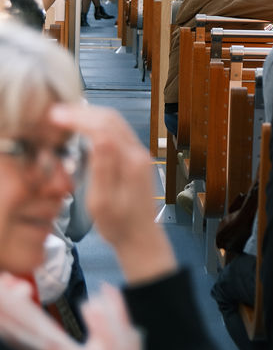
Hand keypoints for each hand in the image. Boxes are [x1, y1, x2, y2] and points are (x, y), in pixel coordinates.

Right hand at [47, 103, 175, 283]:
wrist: (141, 236)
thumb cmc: (118, 225)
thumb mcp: (102, 202)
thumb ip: (101, 168)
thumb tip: (98, 137)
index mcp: (130, 162)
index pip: (103, 127)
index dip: (78, 118)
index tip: (55, 116)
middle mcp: (138, 152)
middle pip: (111, 118)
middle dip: (82, 112)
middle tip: (56, 112)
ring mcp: (139, 152)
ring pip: (115, 121)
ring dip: (90, 115)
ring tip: (66, 116)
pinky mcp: (136, 156)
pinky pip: (118, 130)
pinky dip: (98, 123)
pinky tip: (83, 126)